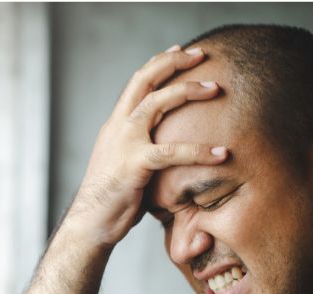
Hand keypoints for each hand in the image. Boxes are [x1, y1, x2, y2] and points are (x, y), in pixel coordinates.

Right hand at [62, 46, 227, 246]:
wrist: (91, 223)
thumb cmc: (111, 199)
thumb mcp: (125, 165)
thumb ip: (141, 150)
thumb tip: (165, 151)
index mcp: (115, 125)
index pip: (135, 83)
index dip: (158, 64)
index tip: (179, 52)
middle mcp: (118, 127)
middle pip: (144, 80)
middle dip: (173, 62)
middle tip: (200, 54)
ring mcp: (124, 142)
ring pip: (156, 102)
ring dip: (188, 91)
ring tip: (215, 88)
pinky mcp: (134, 164)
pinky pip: (172, 152)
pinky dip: (199, 151)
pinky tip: (221, 154)